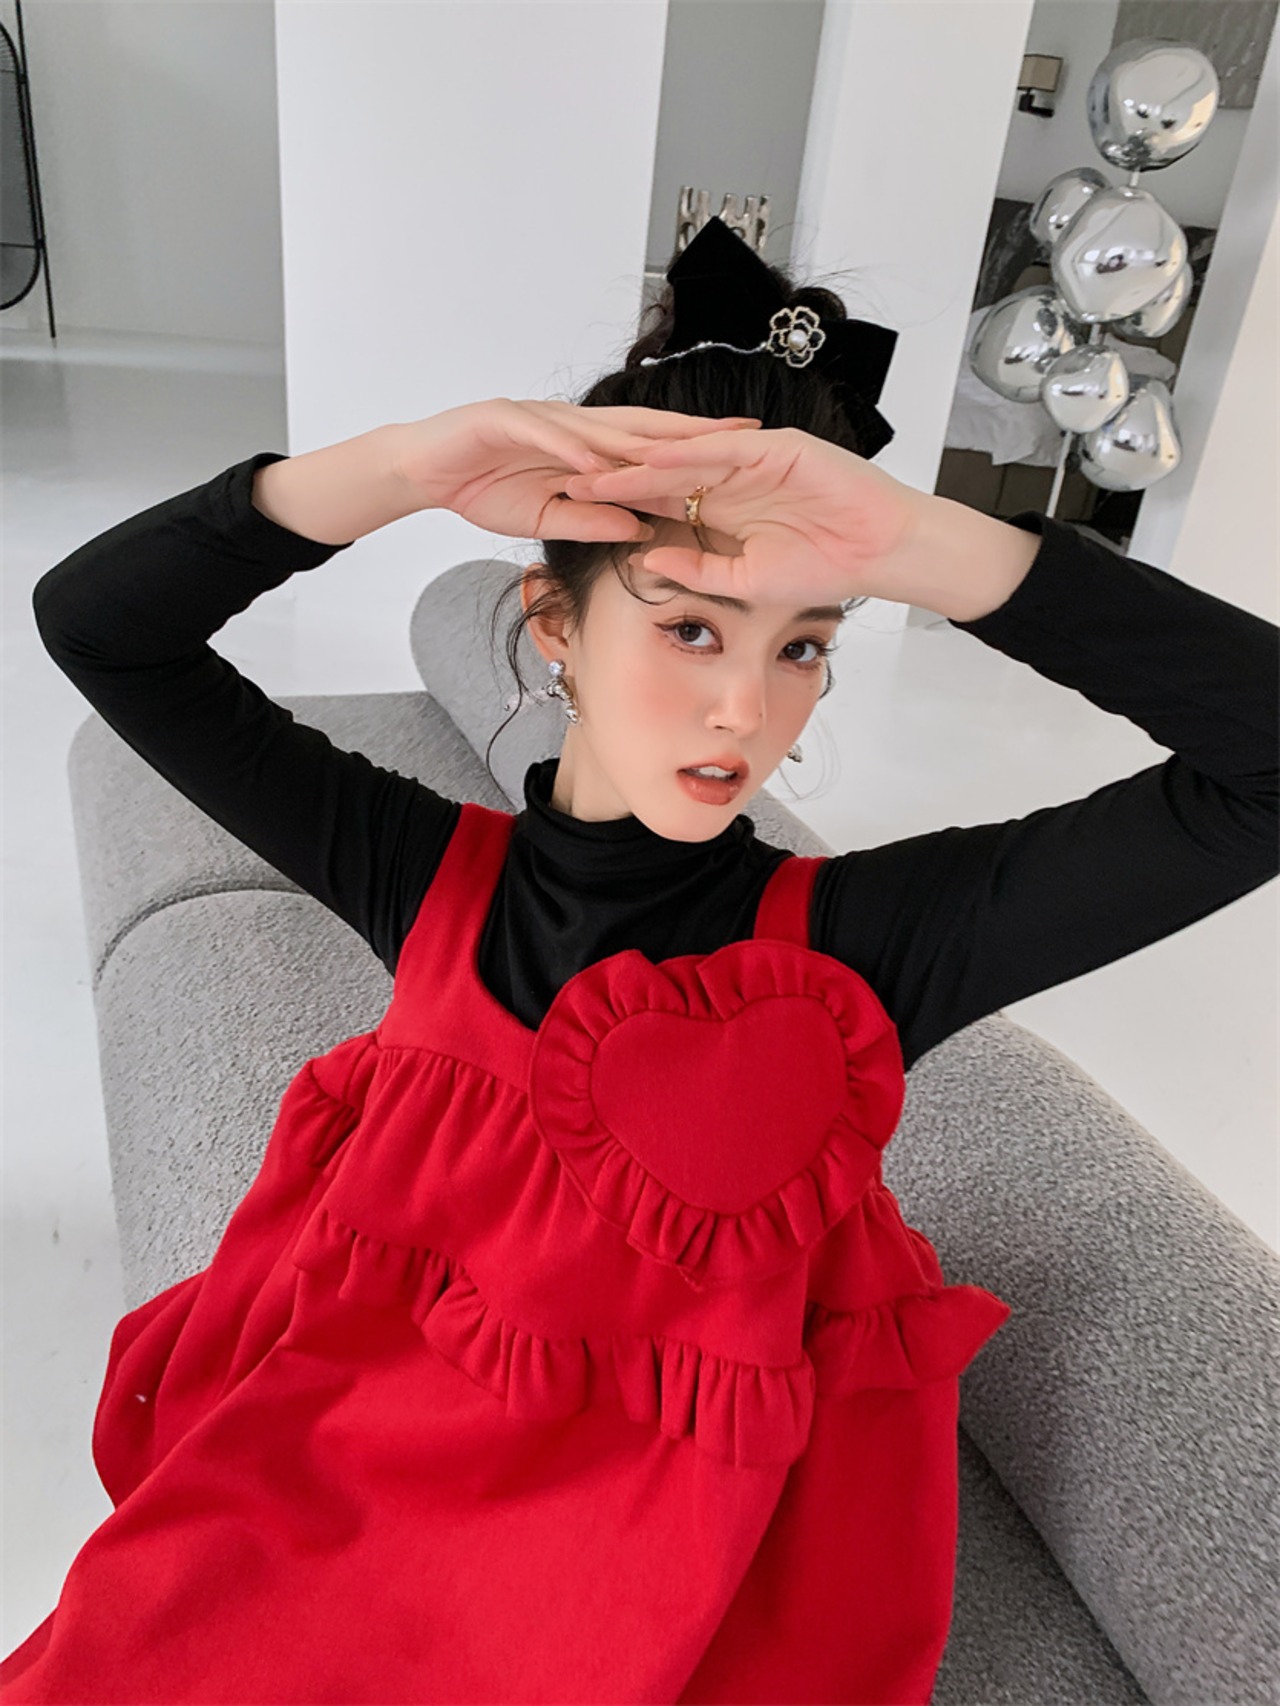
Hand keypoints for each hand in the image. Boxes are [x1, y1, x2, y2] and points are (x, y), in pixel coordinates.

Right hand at [391, 398, 763, 544]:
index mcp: (583, 444)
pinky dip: (570, 445)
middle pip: (640, 426)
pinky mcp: (503, 418)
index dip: (695, 449)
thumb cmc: (482, 487)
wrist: (423, 469)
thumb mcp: (547, 515)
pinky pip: (543, 432)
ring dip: (643, 435)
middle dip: (691, 431)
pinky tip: (598, 457)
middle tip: (741, 434)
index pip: (649, 445)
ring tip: (685, 444)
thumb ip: (593, 518)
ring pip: (599, 424)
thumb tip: (642, 527)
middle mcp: (570, 424)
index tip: (743, 456)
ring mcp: (538, 417)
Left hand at [562, 425, 925, 607]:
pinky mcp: (776, 447)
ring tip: (596, 468)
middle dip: (615, 475)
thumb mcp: (745, 580)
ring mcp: (752, 458)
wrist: (880, 551)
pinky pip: (723, 448)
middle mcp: (730, 478)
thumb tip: (647, 563)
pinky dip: (687, 454)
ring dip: (640, 461)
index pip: (658, 500)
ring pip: (684, 456)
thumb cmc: (825, 568)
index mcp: (722, 508)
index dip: (617, 503)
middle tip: (564, 478)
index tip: (573, 510)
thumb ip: (697, 570)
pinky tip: (650, 460)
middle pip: (660, 471)